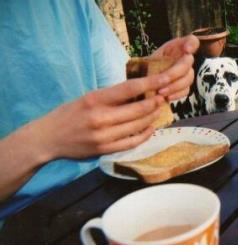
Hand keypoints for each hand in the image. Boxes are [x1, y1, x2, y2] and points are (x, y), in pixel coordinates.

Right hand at [31, 75, 172, 159]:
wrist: (48, 138)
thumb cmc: (69, 114)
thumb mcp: (87, 98)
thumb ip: (111, 97)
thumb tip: (139, 91)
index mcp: (95, 99)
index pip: (129, 88)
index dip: (151, 83)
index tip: (165, 78)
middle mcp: (100, 117)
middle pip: (138, 109)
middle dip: (155, 103)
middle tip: (164, 97)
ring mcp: (104, 136)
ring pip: (138, 126)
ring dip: (152, 117)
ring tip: (159, 111)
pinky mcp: (105, 150)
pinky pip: (132, 142)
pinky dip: (145, 134)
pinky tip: (151, 128)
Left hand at [151, 35, 198, 100]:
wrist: (142, 83)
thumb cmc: (145, 69)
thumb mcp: (147, 60)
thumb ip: (156, 59)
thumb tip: (164, 66)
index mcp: (176, 48)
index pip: (192, 41)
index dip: (192, 44)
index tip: (186, 51)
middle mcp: (184, 59)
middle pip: (188, 62)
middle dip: (174, 72)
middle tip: (162, 80)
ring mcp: (186, 73)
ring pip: (188, 78)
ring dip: (175, 85)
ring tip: (161, 92)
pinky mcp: (185, 87)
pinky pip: (186, 90)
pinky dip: (176, 94)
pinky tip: (167, 98)